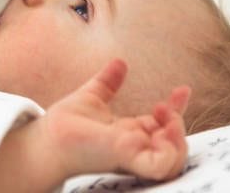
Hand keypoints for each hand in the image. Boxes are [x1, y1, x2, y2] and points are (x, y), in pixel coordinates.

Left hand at [0, 60, 189, 192]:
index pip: (162, 124)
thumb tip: (120, 62)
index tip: (183, 88)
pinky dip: (169, 152)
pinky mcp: (127, 159)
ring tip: (167, 116)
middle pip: (173, 143)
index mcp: (129, 134)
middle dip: (179, 124)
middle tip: (164, 106)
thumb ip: (108, 81)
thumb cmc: (66, 124)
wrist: (46, 135)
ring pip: (173, 159)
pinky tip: (162, 131)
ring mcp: (133, 155)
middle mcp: (135, 147)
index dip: (177, 108)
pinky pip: (161, 166)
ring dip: (178, 138)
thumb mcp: (92, 96)